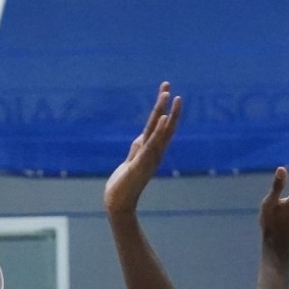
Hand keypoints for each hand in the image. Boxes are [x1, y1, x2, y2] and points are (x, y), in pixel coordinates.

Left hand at [104, 83, 181, 215]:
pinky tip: (164, 118)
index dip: (164, 109)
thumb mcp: (131, 162)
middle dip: (166, 105)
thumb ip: (137, 150)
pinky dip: (159, 130)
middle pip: (164, 125)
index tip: (165, 91)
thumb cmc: (124, 184)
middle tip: (167, 85)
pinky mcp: (141, 162)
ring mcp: (150, 157)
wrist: (119, 203)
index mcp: (151, 151)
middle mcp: (154, 152)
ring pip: (160, 131)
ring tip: (169, 95)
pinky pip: (152, 143)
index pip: (160, 126)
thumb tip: (141, 138)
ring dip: (165, 112)